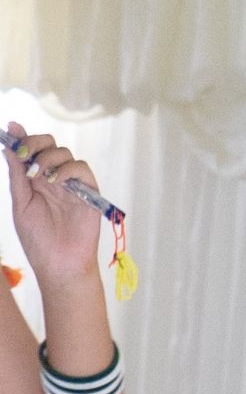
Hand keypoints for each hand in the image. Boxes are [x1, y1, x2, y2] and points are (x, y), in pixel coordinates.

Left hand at [7, 124, 104, 285]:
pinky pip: (81, 169)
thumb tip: (8, 146)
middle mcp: (54, 178)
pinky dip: (68, 169)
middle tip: (25, 155)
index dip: (23, 138)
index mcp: (35, 180)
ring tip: (38, 176)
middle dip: (35, 143)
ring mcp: (72, 184)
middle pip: (49, 145)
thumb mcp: (20, 203)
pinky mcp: (89, 192)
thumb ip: (17, 174)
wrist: (58, 263)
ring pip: (65, 153)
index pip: (31, 150)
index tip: (11, 130)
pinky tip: (55, 181)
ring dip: (49, 158)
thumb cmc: (37, 239)